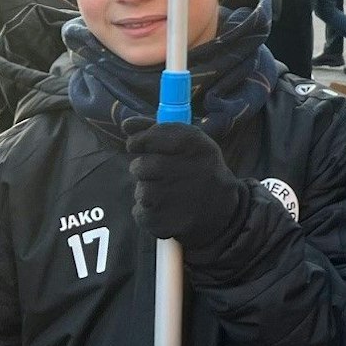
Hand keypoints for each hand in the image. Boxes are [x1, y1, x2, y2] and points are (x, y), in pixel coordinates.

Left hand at [127, 122, 244, 242]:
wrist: (220, 207)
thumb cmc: (197, 168)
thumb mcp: (188, 144)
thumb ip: (155, 131)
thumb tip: (125, 123)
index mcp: (197, 146)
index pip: (156, 135)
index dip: (141, 140)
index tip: (136, 144)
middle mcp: (191, 170)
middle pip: (142, 166)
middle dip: (141, 168)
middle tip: (153, 171)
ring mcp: (179, 199)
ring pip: (142, 192)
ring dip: (146, 191)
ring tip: (164, 192)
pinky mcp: (168, 222)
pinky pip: (141, 213)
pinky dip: (147, 211)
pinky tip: (164, 208)